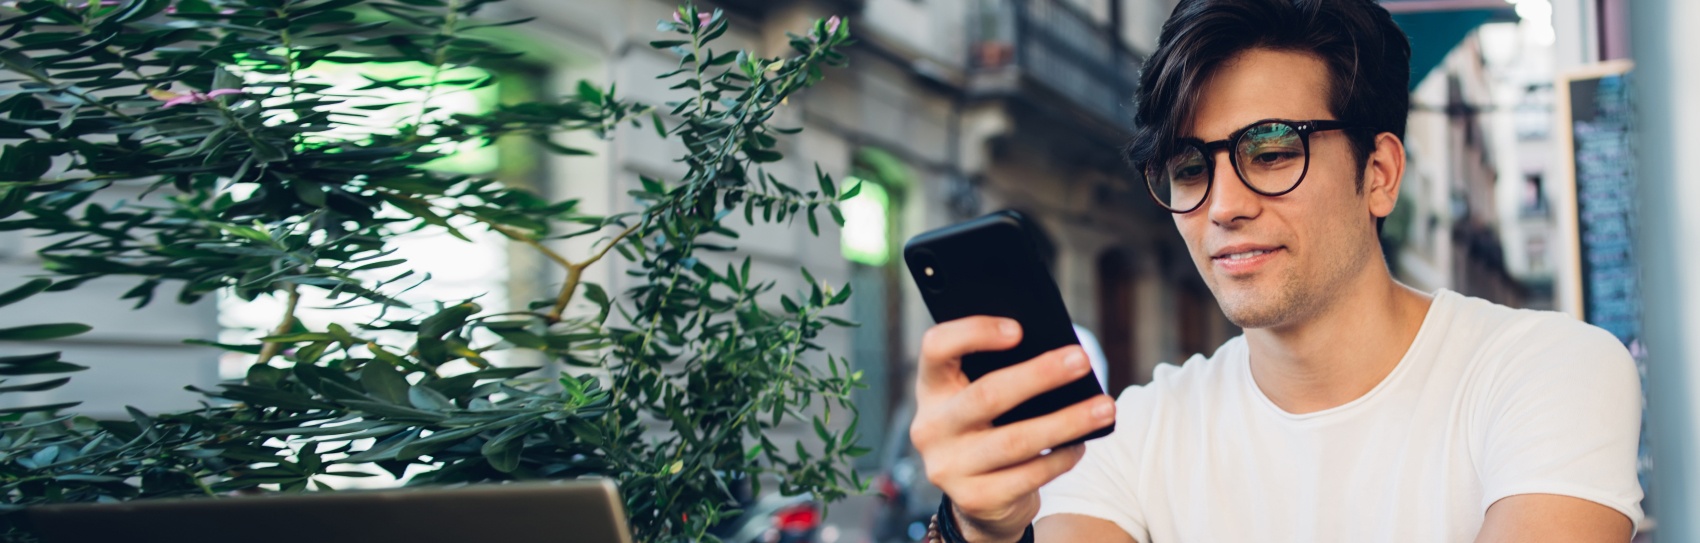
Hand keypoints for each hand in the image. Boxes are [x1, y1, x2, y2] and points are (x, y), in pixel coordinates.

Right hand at [910, 316, 1115, 542]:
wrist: (979, 498)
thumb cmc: (990, 428)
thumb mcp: (980, 400)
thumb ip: (999, 374)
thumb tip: (1060, 355)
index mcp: (932, 388)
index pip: (936, 348)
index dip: (973, 333)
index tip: (1019, 330)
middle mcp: (931, 427)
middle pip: (986, 395)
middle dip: (1039, 375)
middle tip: (1082, 360)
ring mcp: (949, 467)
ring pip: (1016, 440)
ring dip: (1067, 422)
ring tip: (1105, 408)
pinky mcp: (974, 499)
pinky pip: (1028, 475)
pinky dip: (1061, 458)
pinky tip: (1081, 445)